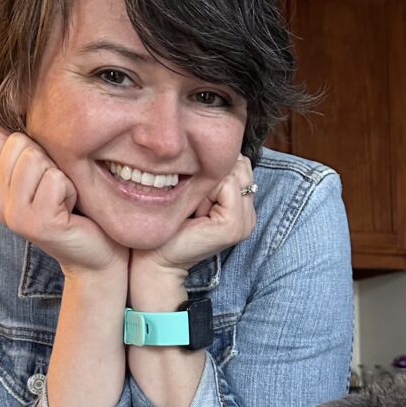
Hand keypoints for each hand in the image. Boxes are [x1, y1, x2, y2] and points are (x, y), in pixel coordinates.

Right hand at [0, 127, 127, 274]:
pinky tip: (71, 210)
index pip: (2, 138)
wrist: (96, 256)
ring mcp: (15, 215)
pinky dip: (71, 190)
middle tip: (58, 192)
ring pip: (36, 159)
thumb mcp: (43, 179)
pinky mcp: (38, 223)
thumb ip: (22, 156)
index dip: (35, 150)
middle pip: (20, 144)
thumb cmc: (74, 213)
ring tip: (64, 201)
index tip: (46, 179)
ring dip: (61, 176)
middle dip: (49, 162)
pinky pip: (55, 178)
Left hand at [132, 154, 256, 278]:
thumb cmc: (169, 225)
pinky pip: (228, 185)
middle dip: (214, 175)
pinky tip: (196, 213)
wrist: (155, 259)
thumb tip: (221, 147)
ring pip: (235, 173)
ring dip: (209, 184)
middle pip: (241, 166)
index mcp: (242, 208)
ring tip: (196, 209)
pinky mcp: (234, 226)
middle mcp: (249, 215)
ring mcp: (245, 222)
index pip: (242, 165)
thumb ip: (214, 175)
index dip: (215, 171)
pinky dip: (208, 192)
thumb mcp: (196, 194)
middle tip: (195, 203)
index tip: (196, 196)